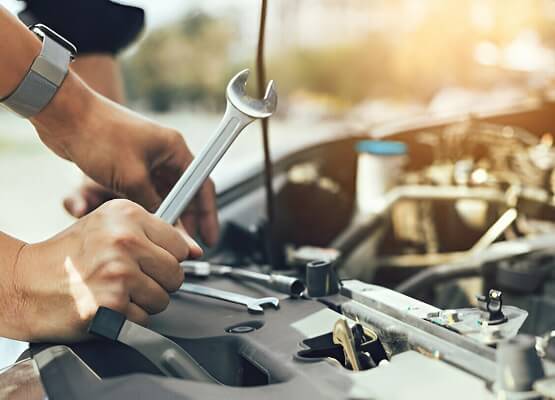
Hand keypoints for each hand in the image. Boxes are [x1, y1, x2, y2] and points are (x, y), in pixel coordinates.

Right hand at [11, 199, 200, 341]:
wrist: (25, 283)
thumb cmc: (68, 256)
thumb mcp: (109, 227)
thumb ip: (155, 235)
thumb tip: (196, 250)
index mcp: (127, 215)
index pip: (181, 244)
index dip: (168, 258)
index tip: (151, 261)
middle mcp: (125, 240)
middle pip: (177, 273)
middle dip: (158, 282)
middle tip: (129, 278)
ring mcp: (119, 273)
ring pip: (164, 298)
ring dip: (144, 301)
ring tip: (115, 290)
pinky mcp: (113, 304)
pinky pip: (145, 318)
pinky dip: (129, 318)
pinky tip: (107, 304)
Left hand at [31, 73, 218, 245]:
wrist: (65, 116)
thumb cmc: (100, 136)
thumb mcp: (132, 178)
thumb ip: (153, 205)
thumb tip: (166, 227)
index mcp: (175, 149)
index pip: (202, 185)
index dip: (208, 214)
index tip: (208, 236)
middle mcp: (165, 153)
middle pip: (186, 192)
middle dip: (188, 218)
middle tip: (188, 244)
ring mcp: (147, 158)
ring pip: (165, 193)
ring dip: (167, 214)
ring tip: (167, 237)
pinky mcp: (130, 163)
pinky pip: (147, 190)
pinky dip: (149, 206)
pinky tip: (147, 222)